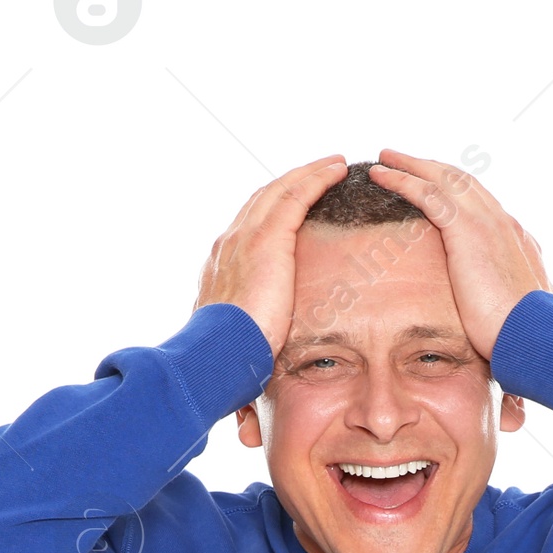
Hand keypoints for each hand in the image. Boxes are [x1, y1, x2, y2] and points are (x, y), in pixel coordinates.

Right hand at [194, 155, 348, 362]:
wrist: (216, 355)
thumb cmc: (226, 360)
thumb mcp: (237, 343)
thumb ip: (247, 338)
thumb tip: (253, 388)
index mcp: (221, 266)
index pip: (248, 226)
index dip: (271, 210)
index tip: (292, 204)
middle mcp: (229, 244)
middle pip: (263, 199)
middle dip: (291, 182)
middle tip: (318, 172)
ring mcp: (246, 237)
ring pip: (281, 189)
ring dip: (308, 172)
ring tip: (334, 164)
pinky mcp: (267, 238)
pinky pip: (296, 195)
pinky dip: (317, 178)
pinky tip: (336, 170)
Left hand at [367, 150, 552, 358]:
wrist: (533, 336)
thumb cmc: (524, 337)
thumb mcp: (517, 314)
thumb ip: (508, 302)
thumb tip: (503, 315)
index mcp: (516, 239)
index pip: (482, 204)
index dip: (456, 191)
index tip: (435, 186)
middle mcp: (503, 222)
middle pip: (462, 181)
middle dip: (432, 167)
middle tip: (404, 160)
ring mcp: (486, 221)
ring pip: (443, 178)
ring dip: (411, 165)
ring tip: (385, 159)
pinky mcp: (466, 228)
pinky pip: (427, 193)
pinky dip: (401, 180)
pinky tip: (381, 176)